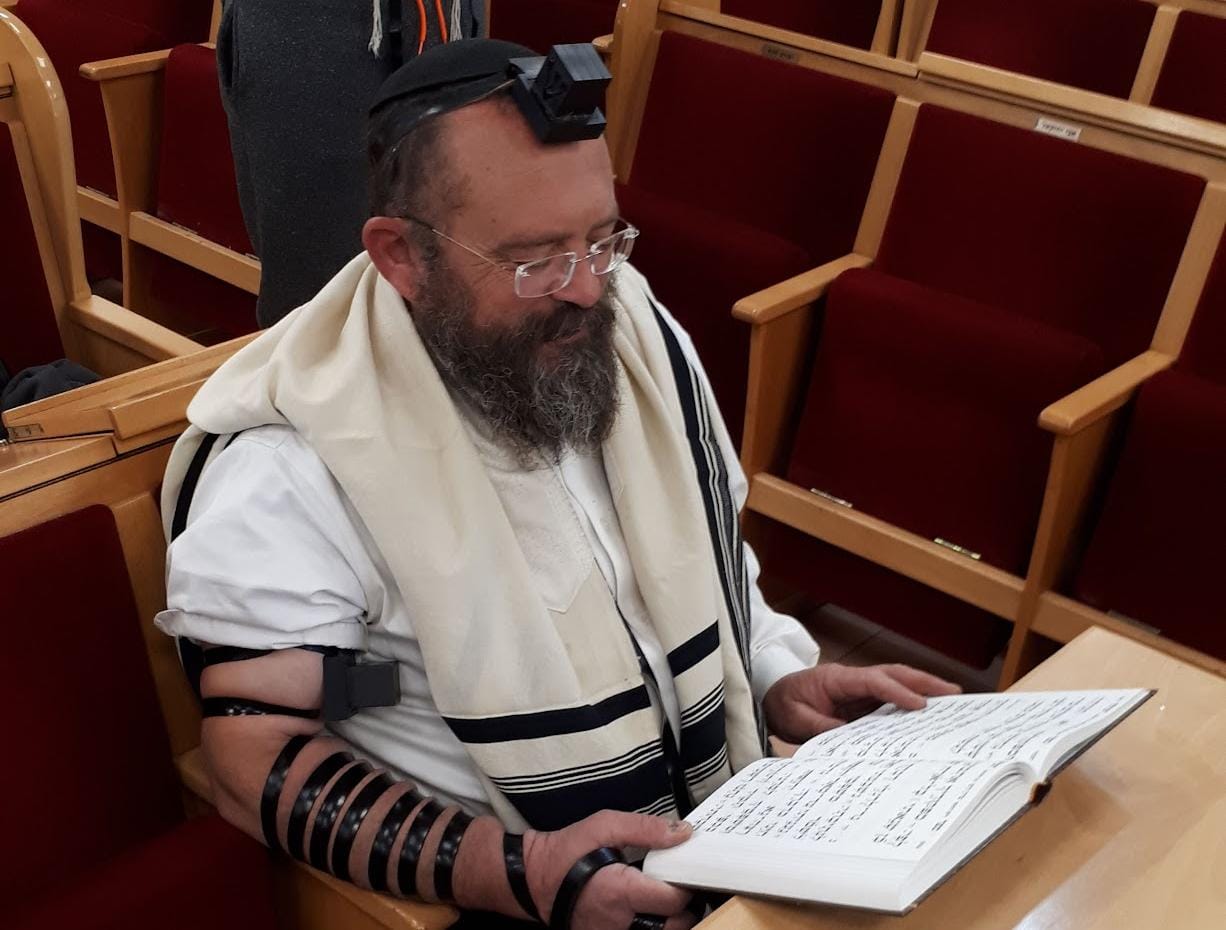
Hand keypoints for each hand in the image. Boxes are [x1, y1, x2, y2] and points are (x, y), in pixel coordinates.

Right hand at [523, 810, 696, 929]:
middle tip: (682, 887)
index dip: (687, 885)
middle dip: (686, 909)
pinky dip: (653, 927)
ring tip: (669, 900)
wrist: (533, 880)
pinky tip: (650, 911)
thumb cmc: (568, 850)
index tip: (686, 870)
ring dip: (672, 922)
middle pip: (675, 928)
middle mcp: (620, 923)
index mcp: (622, 892)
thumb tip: (684, 832)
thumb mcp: (605, 825)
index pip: (673, 900)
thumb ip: (646, 828)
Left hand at [762, 662, 961, 742]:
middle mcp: (852, 680)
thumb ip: (819, 726)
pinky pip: (889, 699)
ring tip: (952, 702)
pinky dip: (909, 703)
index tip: (919, 705)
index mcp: (836, 679)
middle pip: (892, 674)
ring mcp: (859, 689)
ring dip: (922, 690)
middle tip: (953, 693)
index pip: (872, 681)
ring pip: (895, 683)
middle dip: (923, 681)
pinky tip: (927, 715)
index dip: (897, 692)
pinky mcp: (861, 700)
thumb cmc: (783, 704)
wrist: (773, 697)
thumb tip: (847, 737)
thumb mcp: (794, 718)